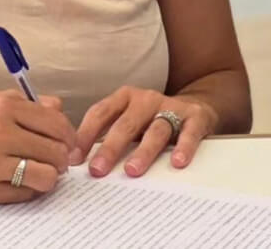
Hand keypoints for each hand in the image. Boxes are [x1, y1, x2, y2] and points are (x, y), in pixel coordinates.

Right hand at [0, 90, 76, 202]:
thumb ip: (31, 104)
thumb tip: (60, 110)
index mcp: (6, 107)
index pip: (57, 124)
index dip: (68, 136)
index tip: (66, 142)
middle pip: (55, 151)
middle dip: (62, 158)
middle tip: (56, 160)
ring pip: (45, 176)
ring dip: (49, 176)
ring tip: (42, 172)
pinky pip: (23, 194)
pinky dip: (28, 190)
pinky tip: (21, 182)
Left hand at [71, 86, 217, 177]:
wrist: (196, 108)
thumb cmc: (152, 121)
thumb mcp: (128, 121)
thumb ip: (107, 135)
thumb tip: (78, 163)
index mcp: (124, 98)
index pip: (100, 113)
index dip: (85, 135)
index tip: (74, 159)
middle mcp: (146, 100)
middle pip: (125, 124)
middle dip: (110, 148)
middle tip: (97, 170)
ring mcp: (172, 107)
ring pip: (156, 130)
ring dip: (143, 151)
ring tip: (132, 171)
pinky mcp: (195, 117)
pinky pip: (189, 133)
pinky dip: (183, 147)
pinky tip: (177, 162)